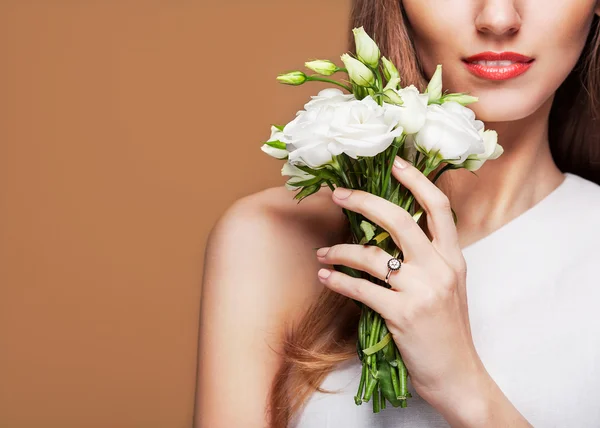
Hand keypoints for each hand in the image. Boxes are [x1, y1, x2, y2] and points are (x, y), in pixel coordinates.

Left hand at [315, 156, 487, 416]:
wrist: (457, 375)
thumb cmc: (447, 330)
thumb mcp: (447, 287)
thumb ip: (427, 259)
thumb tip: (387, 236)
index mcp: (453, 258)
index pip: (438, 207)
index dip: (416, 180)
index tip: (395, 162)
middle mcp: (440, 268)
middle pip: (399, 220)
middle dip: (365, 202)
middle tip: (340, 194)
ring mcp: (422, 291)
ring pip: (372, 256)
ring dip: (341, 251)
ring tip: (323, 253)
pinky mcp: (403, 315)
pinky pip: (362, 289)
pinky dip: (339, 281)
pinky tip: (327, 277)